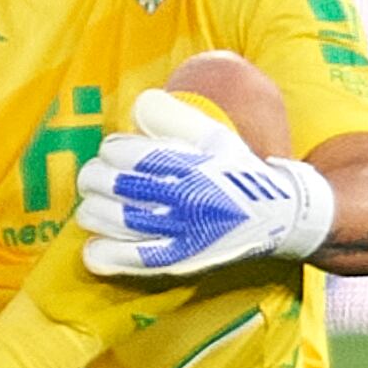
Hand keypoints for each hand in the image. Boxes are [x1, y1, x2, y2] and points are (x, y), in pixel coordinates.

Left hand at [72, 88, 335, 277]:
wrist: (275, 217)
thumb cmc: (237, 171)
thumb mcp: (213, 133)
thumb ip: (172, 116)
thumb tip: (136, 107)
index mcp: (185, 163)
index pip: (123, 153)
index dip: (111, 150)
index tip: (116, 153)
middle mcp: (179, 197)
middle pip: (110, 184)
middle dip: (94, 178)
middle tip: (98, 179)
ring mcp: (177, 231)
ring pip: (112, 220)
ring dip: (92, 211)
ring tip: (93, 207)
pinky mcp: (179, 260)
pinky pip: (130, 260)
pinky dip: (103, 254)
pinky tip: (93, 246)